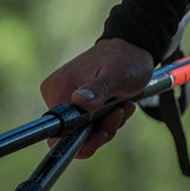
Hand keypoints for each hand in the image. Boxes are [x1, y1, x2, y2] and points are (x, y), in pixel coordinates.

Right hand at [39, 38, 155, 159]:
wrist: (133, 49)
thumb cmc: (126, 60)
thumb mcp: (117, 75)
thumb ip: (98, 89)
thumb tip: (78, 102)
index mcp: (58, 88)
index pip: (60, 133)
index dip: (82, 141)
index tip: (104, 132)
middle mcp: (56, 94)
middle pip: (73, 134)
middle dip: (100, 131)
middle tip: (120, 113)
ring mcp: (67, 97)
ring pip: (84, 130)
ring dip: (107, 124)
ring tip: (124, 106)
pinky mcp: (78, 101)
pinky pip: (90, 123)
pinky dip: (107, 120)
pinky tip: (122, 106)